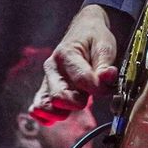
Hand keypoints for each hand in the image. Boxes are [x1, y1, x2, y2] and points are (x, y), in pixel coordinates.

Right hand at [30, 5, 120, 123]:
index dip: (99, 87)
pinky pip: (39, 108)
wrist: (83, 30)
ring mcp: (47, 80)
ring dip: (62, 111)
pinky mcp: (46, 89)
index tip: (109, 86)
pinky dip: (46, 116)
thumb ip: (106, 64)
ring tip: (77, 103)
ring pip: (46, 105)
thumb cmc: (94, 38)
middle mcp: (52, 68)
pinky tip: (59, 115)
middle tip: (91, 95)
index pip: (82, 79)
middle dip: (79, 102)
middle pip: (59, 96)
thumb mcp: (105, 45)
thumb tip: (107, 77)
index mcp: (66, 54)